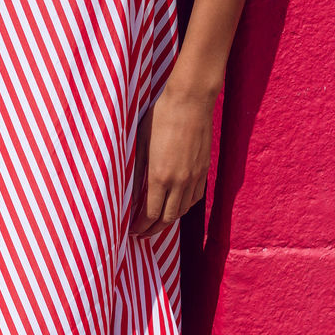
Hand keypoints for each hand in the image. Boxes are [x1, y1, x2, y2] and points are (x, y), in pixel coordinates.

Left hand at [128, 83, 213, 237]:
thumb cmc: (161, 118)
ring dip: (169, 220)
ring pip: (183, 210)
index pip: (151, 214)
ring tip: (157, 223)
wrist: (191, 100)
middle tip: (142, 233)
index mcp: (160, 176)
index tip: (133, 231)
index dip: (141, 226)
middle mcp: (180, 181)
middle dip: (153, 230)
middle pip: (168, 218)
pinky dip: (184, 207)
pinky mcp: (204, 169)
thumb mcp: (140, 146)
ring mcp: (195, 176)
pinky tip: (176, 206)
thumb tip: (130, 198)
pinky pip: (195, 197)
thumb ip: (136, 175)